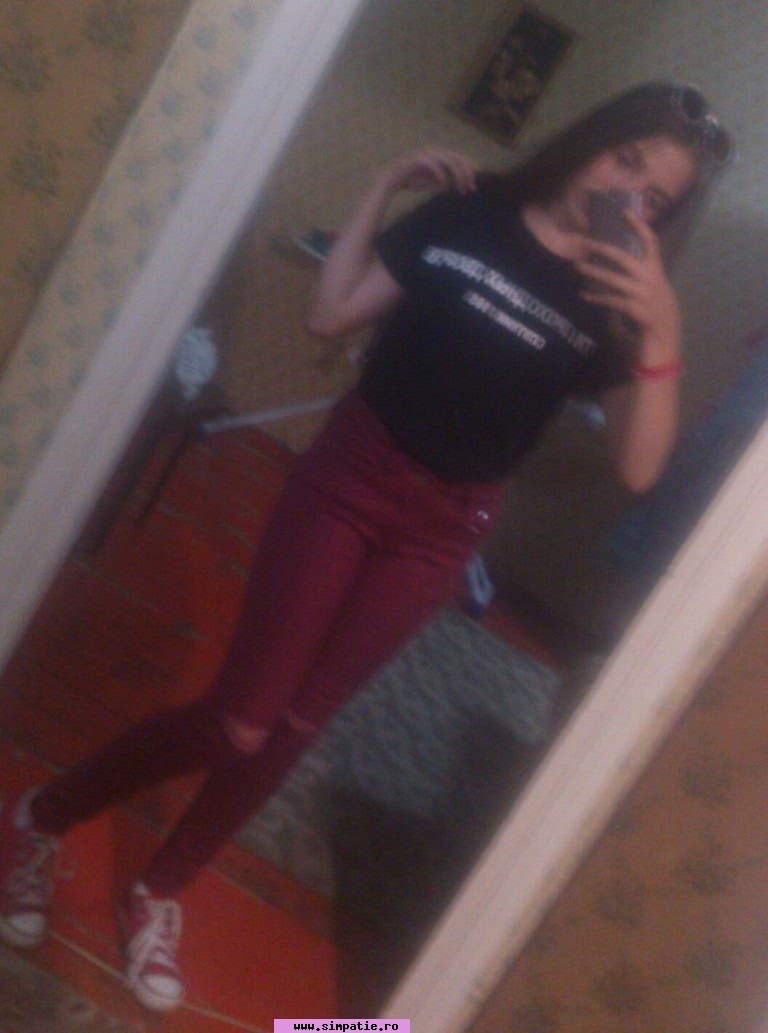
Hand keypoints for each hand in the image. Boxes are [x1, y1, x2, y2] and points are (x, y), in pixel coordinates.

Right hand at [376, 147, 478, 197]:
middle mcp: (434, 151)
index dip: (469, 168)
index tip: (474, 182)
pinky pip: (433, 165)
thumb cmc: (412, 180)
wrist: (391, 180)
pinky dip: (440, 175)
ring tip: (460, 188)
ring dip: (456, 175)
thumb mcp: (433, 180)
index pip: (458, 158)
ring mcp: (426, 154)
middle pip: (456, 158)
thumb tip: (459, 181)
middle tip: (471, 188)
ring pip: (447, 161)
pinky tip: (444, 185)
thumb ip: (446, 178)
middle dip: (466, 173)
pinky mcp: (417, 159)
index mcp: (439, 155)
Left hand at [576, 211, 681, 365]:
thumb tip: (621, 262)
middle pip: (624, 258)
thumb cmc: (657, 312)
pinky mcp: (634, 309)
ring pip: (613, 279)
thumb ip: (643, 276)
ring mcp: (642, 294)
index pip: (650, 241)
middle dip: (603, 249)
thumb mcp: (655, 289)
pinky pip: (611, 300)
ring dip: (593, 272)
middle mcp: (650, 279)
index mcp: (656, 271)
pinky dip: (596, 298)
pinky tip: (584, 295)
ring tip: (577, 267)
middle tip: (585, 243)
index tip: (625, 211)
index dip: (638, 225)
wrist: (665, 337)